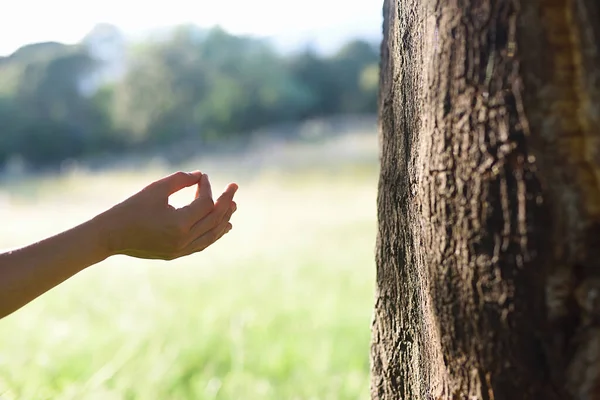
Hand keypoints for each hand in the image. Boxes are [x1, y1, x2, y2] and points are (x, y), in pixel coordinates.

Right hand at [96, 171, 237, 259]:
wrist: (109, 236)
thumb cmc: (130, 208)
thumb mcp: (155, 189)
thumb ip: (180, 180)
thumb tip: (201, 175)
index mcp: (178, 224)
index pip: (205, 203)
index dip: (207, 187)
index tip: (203, 177)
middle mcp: (183, 240)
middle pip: (214, 219)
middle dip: (226, 201)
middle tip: (234, 187)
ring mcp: (180, 250)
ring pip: (212, 235)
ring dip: (224, 219)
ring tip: (233, 206)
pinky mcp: (176, 254)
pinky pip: (202, 244)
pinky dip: (214, 234)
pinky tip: (223, 226)